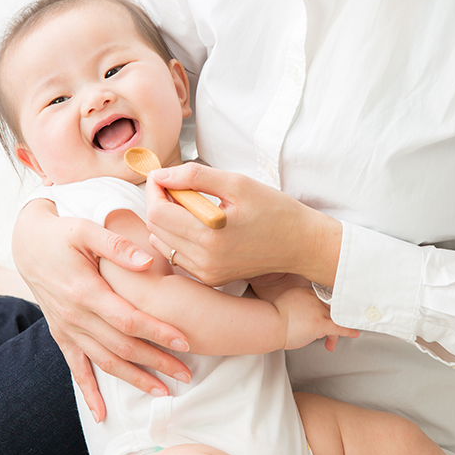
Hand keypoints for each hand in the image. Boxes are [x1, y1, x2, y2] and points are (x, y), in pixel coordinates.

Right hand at [12, 199, 191, 420]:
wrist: (27, 244)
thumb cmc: (62, 233)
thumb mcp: (88, 230)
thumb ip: (118, 247)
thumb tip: (149, 262)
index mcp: (86, 291)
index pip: (130, 320)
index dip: (158, 332)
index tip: (186, 341)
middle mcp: (75, 316)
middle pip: (122, 347)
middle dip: (156, 362)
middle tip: (186, 374)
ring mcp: (67, 328)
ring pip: (104, 362)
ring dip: (133, 379)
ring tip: (162, 392)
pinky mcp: (61, 334)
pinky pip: (75, 368)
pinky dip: (88, 392)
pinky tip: (101, 413)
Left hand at [145, 163, 341, 287]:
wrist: (300, 244)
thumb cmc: (274, 210)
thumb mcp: (237, 183)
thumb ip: (195, 176)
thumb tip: (161, 175)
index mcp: (210, 236)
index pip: (158, 212)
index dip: (155, 189)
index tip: (162, 175)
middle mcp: (204, 260)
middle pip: (155, 228)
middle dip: (159, 202)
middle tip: (178, 186)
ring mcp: (206, 273)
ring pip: (162, 242)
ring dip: (166, 220)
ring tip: (189, 205)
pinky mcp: (209, 278)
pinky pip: (177, 255)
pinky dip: (177, 237)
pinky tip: (196, 224)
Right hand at [272, 286, 358, 350]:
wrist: (269, 325)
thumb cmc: (272, 320)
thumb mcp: (285, 302)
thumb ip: (298, 303)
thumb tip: (304, 313)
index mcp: (304, 292)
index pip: (322, 298)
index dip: (326, 309)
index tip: (328, 313)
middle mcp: (313, 298)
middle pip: (330, 308)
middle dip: (330, 321)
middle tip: (328, 331)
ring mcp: (317, 310)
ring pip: (334, 318)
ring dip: (335, 331)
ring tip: (332, 341)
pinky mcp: (319, 324)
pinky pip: (339, 328)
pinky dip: (348, 331)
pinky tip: (354, 333)